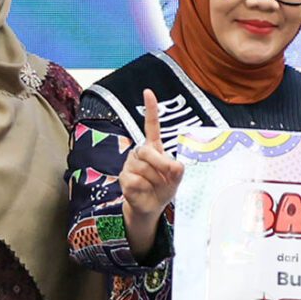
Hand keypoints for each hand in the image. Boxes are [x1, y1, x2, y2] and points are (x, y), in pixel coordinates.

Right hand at [119, 90, 185, 244]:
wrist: (150, 207)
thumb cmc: (163, 189)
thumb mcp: (176, 179)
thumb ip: (177, 170)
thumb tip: (174, 165)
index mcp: (154, 147)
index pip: (151, 125)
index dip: (150, 109)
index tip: (148, 92)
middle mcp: (139, 152)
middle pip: (148, 151)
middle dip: (160, 164)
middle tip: (167, 176)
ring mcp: (129, 164)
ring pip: (143, 168)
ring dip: (154, 181)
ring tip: (153, 186)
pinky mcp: (123, 178)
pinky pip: (135, 181)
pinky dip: (144, 188)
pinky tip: (143, 191)